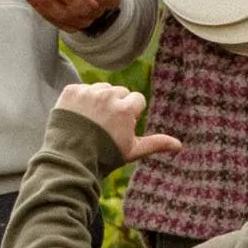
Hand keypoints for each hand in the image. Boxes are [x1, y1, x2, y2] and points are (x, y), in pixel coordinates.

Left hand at [56, 82, 179, 163]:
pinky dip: (81, 99)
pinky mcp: (70, 92)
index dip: (131, 114)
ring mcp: (87, 92)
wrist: (68, 159)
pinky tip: (78, 116)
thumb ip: (156, 143)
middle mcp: (107, 95)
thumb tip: (179, 145)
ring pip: (101, 88)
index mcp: (125, 108)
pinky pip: (82, 88)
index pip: (136, 99)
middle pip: (119, 91)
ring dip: (99, 99)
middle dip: (116, 105)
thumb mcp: (132, 151)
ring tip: (91, 120)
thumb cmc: (104, 157)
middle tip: (105, 125)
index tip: (120, 127)